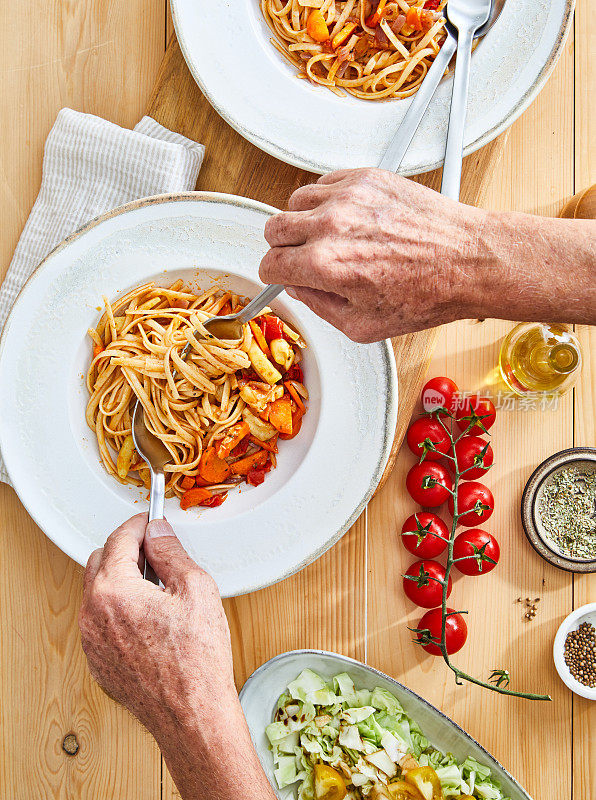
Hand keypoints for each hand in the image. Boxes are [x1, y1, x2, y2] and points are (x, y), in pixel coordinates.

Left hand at [79, 514, 274, 799]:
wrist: (191, 714)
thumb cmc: (197, 659)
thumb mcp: (195, 588)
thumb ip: (171, 552)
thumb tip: (158, 532)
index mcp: (113, 591)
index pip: (119, 539)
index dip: (138, 524)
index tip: (150, 521)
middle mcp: (93, 614)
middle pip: (100, 561)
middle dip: (126, 550)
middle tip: (157, 553)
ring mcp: (91, 640)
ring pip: (98, 591)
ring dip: (121, 579)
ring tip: (158, 588)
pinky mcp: (97, 660)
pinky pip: (100, 620)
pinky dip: (118, 608)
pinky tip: (150, 616)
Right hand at [260, 168, 486, 341]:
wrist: (468, 260)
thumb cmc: (427, 293)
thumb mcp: (363, 325)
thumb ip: (320, 308)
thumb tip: (301, 289)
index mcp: (326, 264)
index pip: (270, 264)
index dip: (274, 276)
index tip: (282, 275)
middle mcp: (332, 225)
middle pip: (274, 228)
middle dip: (282, 247)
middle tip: (299, 257)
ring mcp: (349, 196)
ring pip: (296, 201)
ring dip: (302, 221)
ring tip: (326, 237)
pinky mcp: (367, 177)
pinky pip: (325, 182)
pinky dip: (326, 200)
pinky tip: (345, 218)